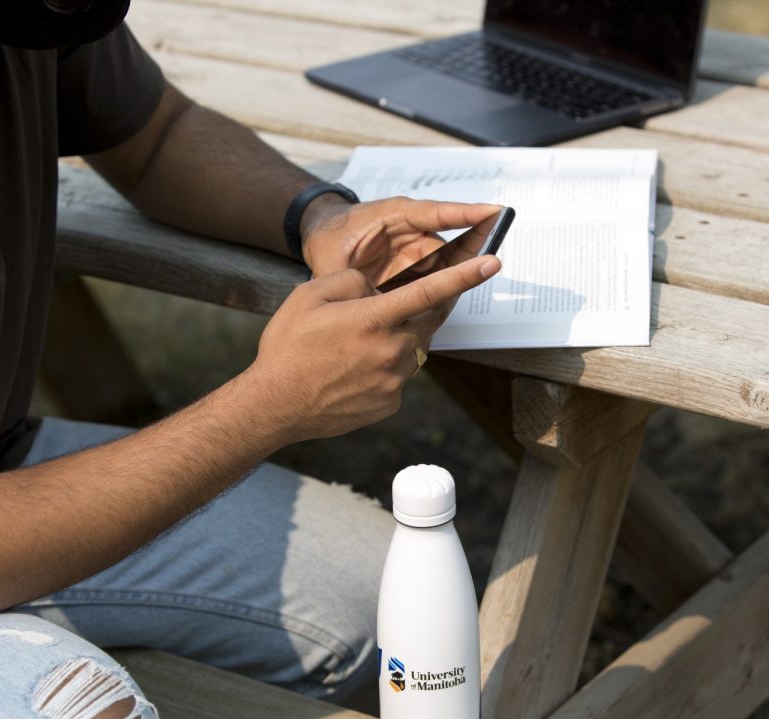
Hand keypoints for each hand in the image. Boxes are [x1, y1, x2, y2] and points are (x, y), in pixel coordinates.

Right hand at [248, 252, 500, 442]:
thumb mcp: (309, 295)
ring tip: (351, 346)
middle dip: (422, 308)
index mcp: (373, 318)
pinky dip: (384, 366)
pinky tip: (352, 371)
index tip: (494, 262)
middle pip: (426, 320)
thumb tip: (377, 288)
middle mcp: (391, 350)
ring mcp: (394, 381)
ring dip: (395, 339)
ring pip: (411, 348)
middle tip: (394, 306)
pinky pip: (398, 375)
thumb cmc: (288, 347)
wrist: (275, 405)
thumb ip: (352, 281)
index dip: (465, 276)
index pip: (430, 291)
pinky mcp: (390, 402)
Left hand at [300, 195, 502, 286]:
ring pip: (448, 262)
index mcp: (393, 216)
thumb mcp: (330, 259)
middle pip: (451, 239)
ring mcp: (415, 250)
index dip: (463, 214)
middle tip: (499, 247)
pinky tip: (458, 297)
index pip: (434, 213)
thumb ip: (346, 279)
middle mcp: (411, 230)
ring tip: (487, 270)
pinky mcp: (416, 268)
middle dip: (476, 243)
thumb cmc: (329, 238)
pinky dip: (448, 287)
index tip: (492, 212)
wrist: (324, 237)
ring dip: (465, 269)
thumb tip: (357, 302)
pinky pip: (438, 277)